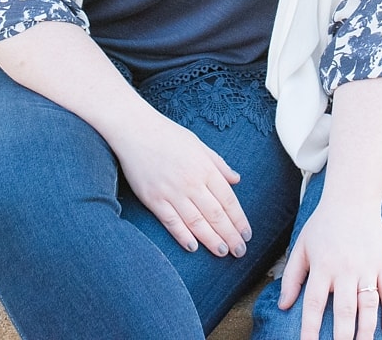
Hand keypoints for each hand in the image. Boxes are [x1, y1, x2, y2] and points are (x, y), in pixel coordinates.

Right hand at [112, 110, 252, 258]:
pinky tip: (193, 247)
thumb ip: (218, 164)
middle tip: (240, 251)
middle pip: (216, 215)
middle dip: (230, 235)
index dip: (239, 220)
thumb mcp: (199, 145)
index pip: (228, 200)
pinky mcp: (153, 199)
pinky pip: (171, 222)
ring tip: (222, 252)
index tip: (246, 234)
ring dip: (211, 240)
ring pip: (196, 222)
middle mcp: (191, 182)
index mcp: (205, 168)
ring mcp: (172, 192)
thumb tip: (236, 180)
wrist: (135, 129)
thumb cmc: (168, 135)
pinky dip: (183, 236)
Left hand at [278, 191, 381, 339]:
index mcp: (322, 266)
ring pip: (368, 304)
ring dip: (366, 330)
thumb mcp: (301, 246)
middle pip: (344, 310)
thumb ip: (292, 276)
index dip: (311, 329)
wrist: (352, 199)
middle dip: (342, 337)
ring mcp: (367, 267)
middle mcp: (345, 269)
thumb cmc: (323, 225)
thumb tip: (283, 306)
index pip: (315, 304)